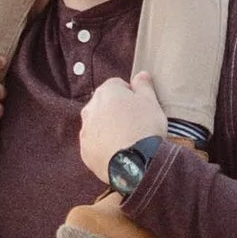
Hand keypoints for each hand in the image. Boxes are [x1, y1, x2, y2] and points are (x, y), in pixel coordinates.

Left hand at [79, 67, 166, 183]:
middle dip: (116, 111)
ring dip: (108, 129)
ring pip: (97, 125)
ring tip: (127, 141)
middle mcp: (90, 108)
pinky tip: (118, 153)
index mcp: (106, 92)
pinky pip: (94, 145)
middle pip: (104, 105)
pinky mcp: (85, 151)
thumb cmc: (145, 128)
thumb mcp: (151, 102)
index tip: (140, 107)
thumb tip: (141, 74)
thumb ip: (144, 86)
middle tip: (135, 124)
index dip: (131, 95)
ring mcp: (85, 131)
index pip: (117, 85)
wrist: (136, 163)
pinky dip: (103, 147)